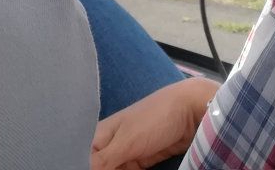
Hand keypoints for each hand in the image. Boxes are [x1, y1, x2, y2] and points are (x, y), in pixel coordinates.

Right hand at [91, 77, 218, 169]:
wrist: (192, 110)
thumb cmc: (155, 119)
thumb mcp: (126, 142)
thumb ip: (102, 161)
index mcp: (99, 135)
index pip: (82, 159)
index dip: (85, 167)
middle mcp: (110, 145)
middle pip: (98, 167)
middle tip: (122, 169)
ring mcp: (126, 153)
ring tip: (131, 168)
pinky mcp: (141, 161)